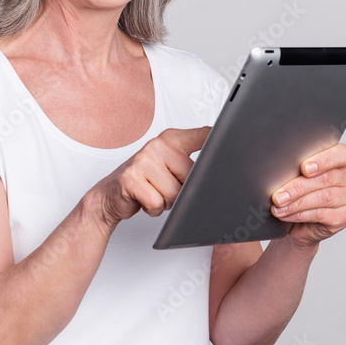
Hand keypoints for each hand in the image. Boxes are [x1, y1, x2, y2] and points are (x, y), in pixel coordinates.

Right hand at [92, 126, 210, 228]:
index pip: (202, 135)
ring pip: (174, 193)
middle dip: (183, 191)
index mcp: (172, 139)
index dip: (218, 139)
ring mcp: (142, 160)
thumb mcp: (171, 167)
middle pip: (191, 177)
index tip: (234, 138)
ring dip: (166, 202)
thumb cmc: (147, 181)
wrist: (111, 194)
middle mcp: (157, 145)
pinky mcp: (130, 178)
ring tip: (154, 193)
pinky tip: (143, 200)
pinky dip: (153, 209)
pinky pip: (157, 203)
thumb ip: (194, 165)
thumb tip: (218, 173)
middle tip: (165, 187)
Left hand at [269, 143, 345, 248]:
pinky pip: (321, 214)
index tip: (304, 168)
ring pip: (323, 197)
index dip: (323, 160)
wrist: (301, 223)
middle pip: (326, 179)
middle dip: (298, 187)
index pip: (340, 154)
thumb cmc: (301, 192)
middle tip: (278, 195)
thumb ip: (298, 166)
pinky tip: (287, 214)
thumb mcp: (300, 174)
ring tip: (279, 207)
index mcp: (343, 159)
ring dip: (296, 203)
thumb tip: (280, 166)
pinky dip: (300, 214)